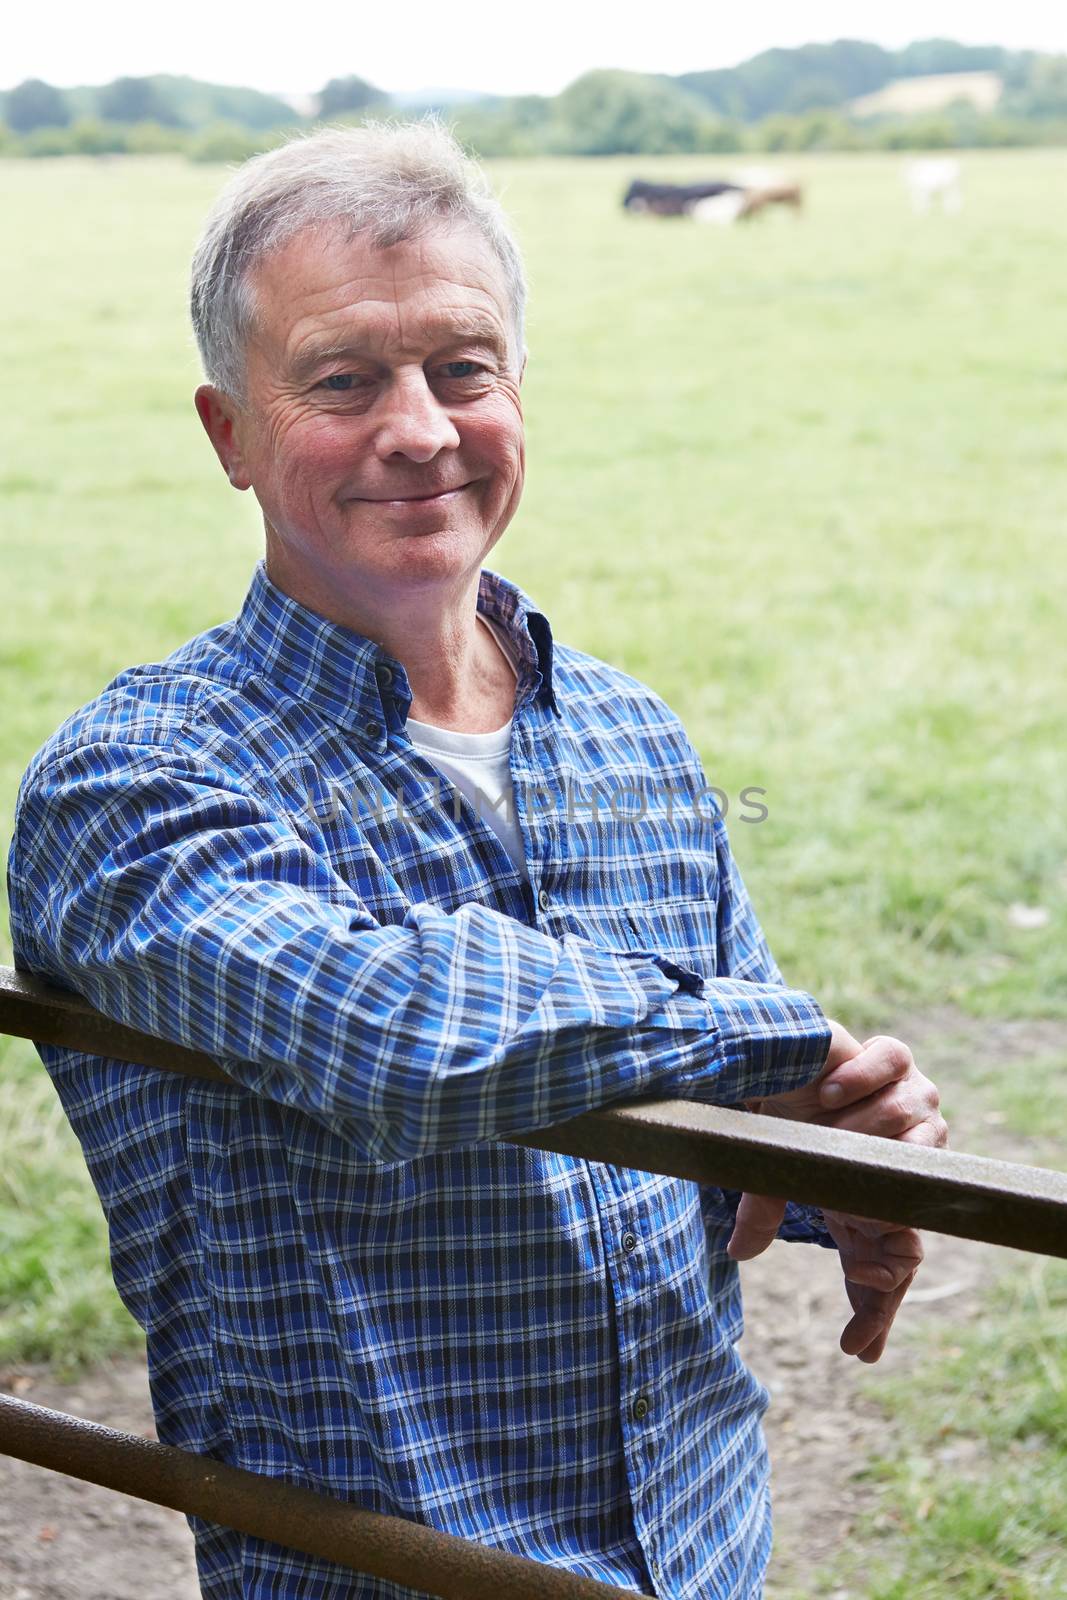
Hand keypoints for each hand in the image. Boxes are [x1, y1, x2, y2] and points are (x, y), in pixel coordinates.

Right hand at [726, 1027, 947, 1359]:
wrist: (773, 1062)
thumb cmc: (783, 1119)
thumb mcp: (776, 1172)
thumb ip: (767, 1213)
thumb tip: (737, 1252)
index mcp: (900, 1176)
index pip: (916, 1219)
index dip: (892, 1248)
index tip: (854, 1257)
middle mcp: (918, 1134)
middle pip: (919, 1166)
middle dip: (872, 1183)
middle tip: (835, 1191)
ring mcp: (912, 1092)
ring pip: (906, 1114)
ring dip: (859, 1127)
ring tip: (823, 1129)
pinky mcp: (895, 1056)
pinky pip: (895, 1063)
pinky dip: (864, 1078)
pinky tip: (831, 1091)